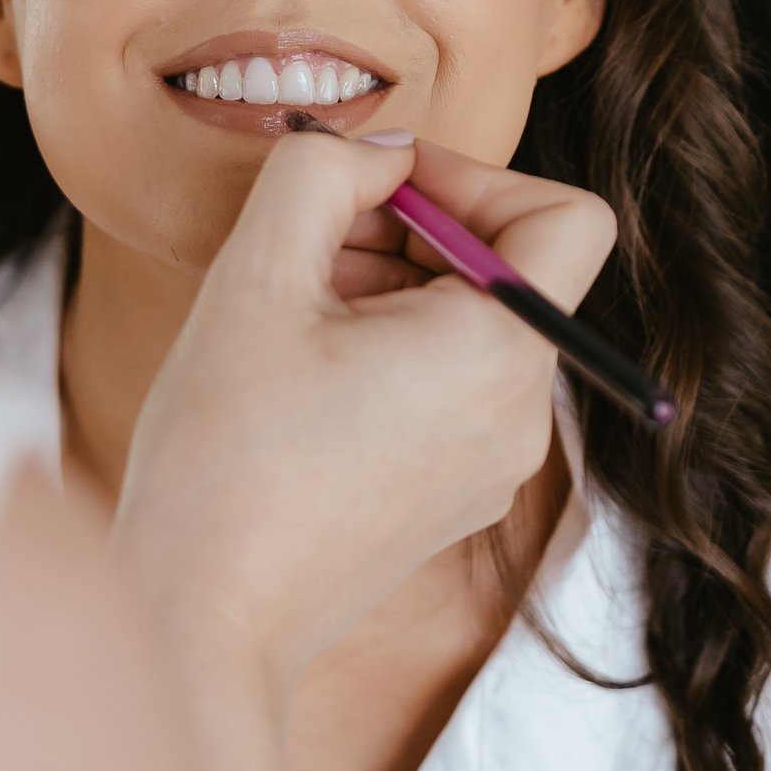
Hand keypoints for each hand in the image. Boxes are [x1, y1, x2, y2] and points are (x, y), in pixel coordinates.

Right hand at [115, 132, 614, 692]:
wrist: (204, 619)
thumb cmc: (226, 457)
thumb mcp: (257, 276)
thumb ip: (323, 174)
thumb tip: (381, 151)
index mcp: (499, 355)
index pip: (566, 218)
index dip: (478, 177)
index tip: (382, 189)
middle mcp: (521, 415)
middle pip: (508, 269)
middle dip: (412, 229)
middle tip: (308, 238)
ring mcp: (493, 465)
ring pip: (472, 326)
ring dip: (391, 287)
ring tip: (291, 309)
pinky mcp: (455, 496)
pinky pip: (450, 386)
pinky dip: (390, 350)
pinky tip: (300, 368)